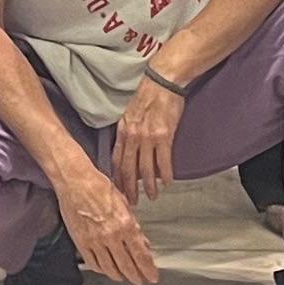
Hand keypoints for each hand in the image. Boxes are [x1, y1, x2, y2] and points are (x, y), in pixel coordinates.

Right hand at [51, 157, 160, 284]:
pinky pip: (92, 262)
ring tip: (124, 277)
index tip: (153, 277)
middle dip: (136, 276)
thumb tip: (142, 242)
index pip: (141, 255)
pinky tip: (105, 270)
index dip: (149, 269)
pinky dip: (101, 269)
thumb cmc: (99, 186)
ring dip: (119, 275)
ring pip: (109, 268)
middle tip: (140, 280)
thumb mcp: (124, 203)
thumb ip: (133, 225)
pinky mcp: (81, 242)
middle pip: (127, 265)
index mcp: (125, 225)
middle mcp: (111, 236)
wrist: (75, 181)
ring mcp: (95, 241)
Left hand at [107, 75, 186, 200]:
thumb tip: (127, 150)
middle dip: (130, 188)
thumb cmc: (147, 95)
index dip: (116, 178)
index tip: (117, 191)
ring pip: (146, 168)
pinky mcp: (164, 136)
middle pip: (128, 169)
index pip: (116, 160)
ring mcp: (148, 137)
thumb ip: (127, 132)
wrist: (162, 81)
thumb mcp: (129, 114)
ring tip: (152, 196)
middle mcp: (133, 136)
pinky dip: (166, 174)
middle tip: (132, 202)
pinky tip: (167, 183)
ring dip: (149, 185)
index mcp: (123, 131)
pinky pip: (164, 160)